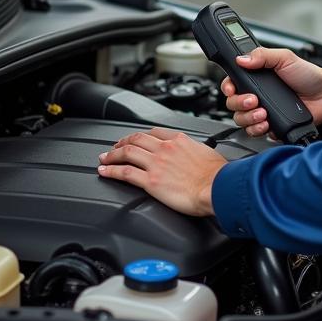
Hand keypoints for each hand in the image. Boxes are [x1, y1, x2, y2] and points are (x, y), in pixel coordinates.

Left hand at [97, 128, 225, 215]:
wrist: (217, 188)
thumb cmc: (217, 175)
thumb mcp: (207, 152)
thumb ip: (194, 150)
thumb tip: (194, 153)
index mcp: (178, 140)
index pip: (153, 132)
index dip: (139, 135)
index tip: (134, 139)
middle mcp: (164, 149)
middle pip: (136, 140)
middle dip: (121, 143)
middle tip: (114, 147)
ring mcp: (156, 164)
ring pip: (126, 153)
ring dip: (111, 155)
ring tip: (104, 158)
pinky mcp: (151, 181)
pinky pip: (125, 173)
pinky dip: (111, 171)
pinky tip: (104, 172)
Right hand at [223, 48, 321, 137]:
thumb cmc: (308, 75)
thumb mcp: (285, 58)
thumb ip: (262, 55)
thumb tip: (242, 58)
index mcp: (256, 77)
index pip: (231, 83)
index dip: (227, 88)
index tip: (232, 89)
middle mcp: (257, 95)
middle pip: (232, 104)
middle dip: (239, 104)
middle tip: (253, 101)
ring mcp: (263, 111)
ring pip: (241, 120)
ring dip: (248, 118)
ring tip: (262, 114)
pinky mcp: (271, 125)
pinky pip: (256, 132)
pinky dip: (258, 129)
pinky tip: (267, 123)